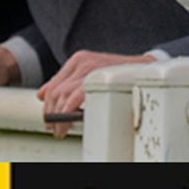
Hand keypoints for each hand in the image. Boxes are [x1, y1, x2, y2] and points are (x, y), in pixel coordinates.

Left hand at [37, 51, 153, 137]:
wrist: (147, 69)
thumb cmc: (122, 75)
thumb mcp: (91, 74)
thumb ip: (67, 82)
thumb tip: (41, 94)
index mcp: (78, 59)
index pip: (53, 85)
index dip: (47, 105)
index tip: (49, 119)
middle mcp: (81, 62)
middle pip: (54, 92)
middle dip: (51, 114)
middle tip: (53, 128)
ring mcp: (89, 68)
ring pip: (61, 96)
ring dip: (57, 117)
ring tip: (61, 129)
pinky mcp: (96, 77)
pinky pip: (73, 98)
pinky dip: (67, 113)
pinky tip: (69, 122)